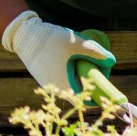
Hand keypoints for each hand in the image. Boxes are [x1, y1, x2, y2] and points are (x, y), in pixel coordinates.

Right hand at [1, 11, 116, 93]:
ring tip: (85, 60)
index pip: (87, 100)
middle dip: (91, 81)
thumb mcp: (76, 44)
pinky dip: (71, 72)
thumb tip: (111, 60)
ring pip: (71, 85)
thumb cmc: (50, 40)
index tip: (104, 80)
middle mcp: (55, 89)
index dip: (98, 93)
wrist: (24, 35)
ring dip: (80, 76)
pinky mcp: (45, 77)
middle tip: (97, 66)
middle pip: (80, 92)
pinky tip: (73, 59)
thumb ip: (96, 52)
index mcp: (64, 85)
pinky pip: (63, 79)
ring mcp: (49, 84)